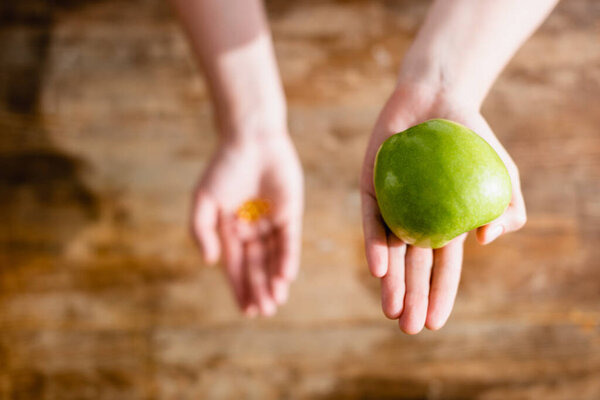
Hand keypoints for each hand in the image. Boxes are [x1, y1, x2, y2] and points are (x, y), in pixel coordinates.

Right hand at [192, 131, 303, 316]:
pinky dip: (287, 259)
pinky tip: (285, 277)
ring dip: (274, 280)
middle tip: (265, 312)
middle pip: (257, 266)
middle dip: (260, 289)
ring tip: (276, 301)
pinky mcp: (291, 213)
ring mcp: (272, 222)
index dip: (240, 288)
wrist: (250, 139)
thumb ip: (201, 230)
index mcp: (230, 230)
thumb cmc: (224, 167)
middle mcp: (252, 230)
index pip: (236, 266)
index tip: (246, 309)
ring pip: (274, 258)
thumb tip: (210, 261)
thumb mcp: (204, 200)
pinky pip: (289, 241)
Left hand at [361, 83, 526, 333]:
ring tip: (391, 310)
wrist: (439, 98)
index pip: (441, 268)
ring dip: (390, 281)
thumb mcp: (502, 174)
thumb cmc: (472, 137)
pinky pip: (370, 219)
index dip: (439, 295)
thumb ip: (507, 207)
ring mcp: (391, 205)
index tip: (435, 324)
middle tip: (408, 328)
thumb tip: (487, 241)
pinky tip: (378, 268)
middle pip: (412, 266)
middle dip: (411, 298)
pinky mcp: (370, 187)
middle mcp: (414, 219)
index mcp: (443, 223)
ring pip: (388, 250)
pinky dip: (374, 243)